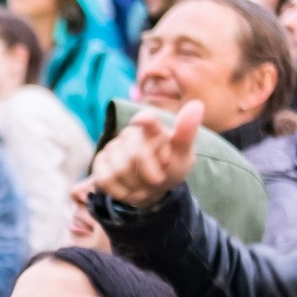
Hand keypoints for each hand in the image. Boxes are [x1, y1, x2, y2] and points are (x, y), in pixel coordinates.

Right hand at [89, 100, 204, 210]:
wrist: (152, 189)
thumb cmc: (170, 168)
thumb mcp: (183, 156)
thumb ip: (186, 134)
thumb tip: (197, 104)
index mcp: (152, 128)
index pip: (147, 119)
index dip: (144, 120)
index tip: (141, 120)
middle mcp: (130, 133)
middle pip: (136, 154)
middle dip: (149, 174)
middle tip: (158, 181)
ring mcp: (112, 147)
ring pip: (119, 169)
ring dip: (136, 186)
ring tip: (145, 186)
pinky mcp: (100, 162)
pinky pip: (105, 179)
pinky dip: (121, 191)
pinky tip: (129, 190)